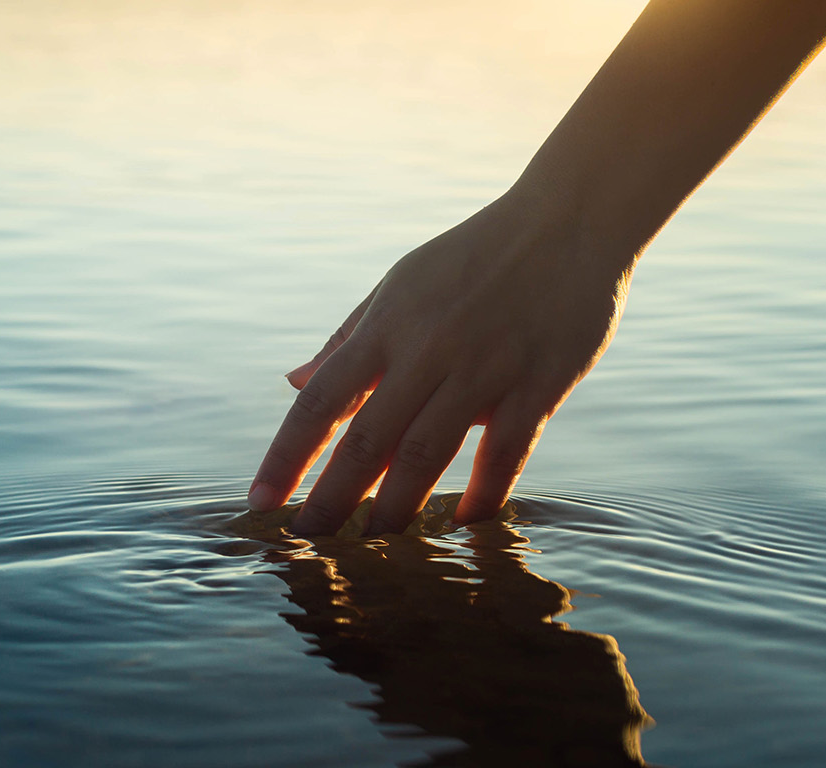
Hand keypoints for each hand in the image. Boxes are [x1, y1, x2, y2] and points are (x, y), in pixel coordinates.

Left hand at [247, 190, 635, 534]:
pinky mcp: (539, 384)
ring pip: (428, 453)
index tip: (258, 502)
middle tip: (306, 542)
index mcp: (386, 325)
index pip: (320, 401)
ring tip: (373, 546)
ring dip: (395, 507)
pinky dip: (483, 493)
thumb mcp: (399, 284)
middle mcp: (427, 349)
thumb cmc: (472, 257)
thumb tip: (292, 381)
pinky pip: (507, 452)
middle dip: (331, 498)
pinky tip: (460, 524)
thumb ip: (347, 339)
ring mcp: (484, 368)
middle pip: (367, 439)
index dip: (285, 456)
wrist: (568, 221)